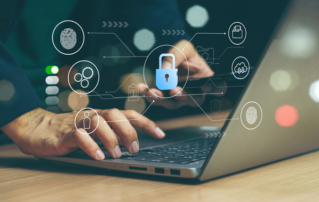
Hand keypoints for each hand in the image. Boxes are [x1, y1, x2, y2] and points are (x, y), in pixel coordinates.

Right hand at [1, 108, 164, 159]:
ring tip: (117, 155)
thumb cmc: (70, 131)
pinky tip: (98, 157)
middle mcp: (93, 116)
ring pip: (98, 122)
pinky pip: (80, 136)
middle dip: (129, 131)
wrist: (38, 129)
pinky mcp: (65, 133)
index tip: (160, 133)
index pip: (128, 114)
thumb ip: (111, 134)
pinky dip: (91, 146)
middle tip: (134, 148)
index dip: (145, 122)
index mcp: (102, 115)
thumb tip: (132, 145)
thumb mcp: (94, 132)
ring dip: (111, 139)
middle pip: (115, 115)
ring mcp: (79, 123)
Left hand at [138, 40, 214, 108]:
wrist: (174, 58)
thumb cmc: (185, 54)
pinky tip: (142, 87)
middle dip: (182, 96)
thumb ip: (177, 56)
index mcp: (207, 80)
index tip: (207, 87)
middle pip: (193, 100)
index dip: (215, 90)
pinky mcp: (166, 99)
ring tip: (152, 91)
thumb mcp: (184, 49)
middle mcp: (196, 93)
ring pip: (173, 104)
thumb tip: (166, 70)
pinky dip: (149, 95)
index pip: (218, 88)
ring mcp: (180, 98)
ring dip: (162, 99)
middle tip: (174, 90)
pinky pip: (158, 101)